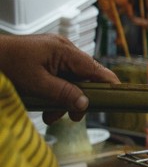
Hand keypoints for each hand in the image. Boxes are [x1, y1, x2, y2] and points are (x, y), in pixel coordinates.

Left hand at [0, 34, 118, 122]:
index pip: (96, 68)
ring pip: (71, 79)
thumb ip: (63, 93)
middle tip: (70, 118)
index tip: (118, 98)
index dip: (109, 84)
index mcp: (64, 50)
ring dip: (63, 98)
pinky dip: (55, 91)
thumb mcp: (36, 84)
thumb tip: (85, 104)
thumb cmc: (7, 65)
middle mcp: (63, 49)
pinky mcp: (46, 58)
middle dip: (77, 98)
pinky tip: (44, 104)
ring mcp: (54, 52)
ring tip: (49, 115)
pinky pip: (59, 76)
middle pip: (83, 77)